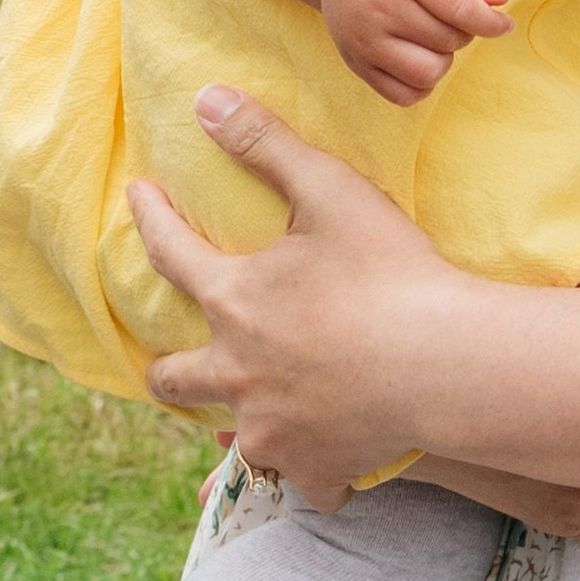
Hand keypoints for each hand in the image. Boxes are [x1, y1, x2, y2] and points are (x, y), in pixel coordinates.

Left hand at [139, 85, 474, 501]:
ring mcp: (271, 427)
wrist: (441, 360)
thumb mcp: (329, 191)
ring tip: (263, 416)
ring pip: (235, 437)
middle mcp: (234, 371)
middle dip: (171, 369)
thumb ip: (265, 144)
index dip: (151, 220)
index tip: (139, 199)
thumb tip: (205, 99)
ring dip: (244, 424)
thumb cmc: (389, 270)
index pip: (171, 253)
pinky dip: (312, 472)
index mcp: (233, 299)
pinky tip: (325, 468)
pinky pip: (303, 481)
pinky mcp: (314, 466)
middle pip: (173, 380)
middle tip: (180, 362)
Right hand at [312, 0, 510, 103]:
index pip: (462, 9)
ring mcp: (364, 39)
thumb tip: (501, 1)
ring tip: (434, 36)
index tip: (504, 24)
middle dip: (464, 31)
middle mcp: (380, 7)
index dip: (492, 23)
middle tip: (450, 13)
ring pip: (428, 73)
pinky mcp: (354, 62)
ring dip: (444, 59)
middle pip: (448, 40)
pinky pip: (402, 95)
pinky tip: (420, 57)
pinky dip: (421, 84)